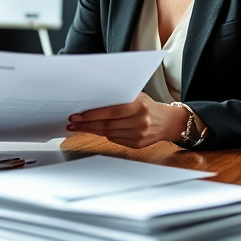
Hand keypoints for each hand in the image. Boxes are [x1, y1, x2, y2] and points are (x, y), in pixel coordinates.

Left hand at [66, 93, 187, 148]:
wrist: (168, 122)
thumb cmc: (148, 106)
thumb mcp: (137, 96)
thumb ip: (119, 98)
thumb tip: (93, 100)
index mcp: (139, 106)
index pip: (111, 111)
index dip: (92, 115)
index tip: (78, 115)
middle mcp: (140, 121)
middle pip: (107, 124)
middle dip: (86, 124)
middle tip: (72, 124)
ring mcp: (139, 134)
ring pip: (108, 134)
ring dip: (91, 130)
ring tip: (79, 127)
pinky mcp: (137, 144)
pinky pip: (115, 139)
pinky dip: (104, 135)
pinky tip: (95, 131)